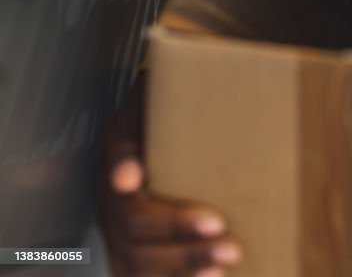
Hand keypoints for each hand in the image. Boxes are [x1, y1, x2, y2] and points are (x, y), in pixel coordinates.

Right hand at [97, 74, 242, 275]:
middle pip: (141, 247)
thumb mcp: (147, 101)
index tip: (215, 223)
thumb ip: (139, 132)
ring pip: (139, 268)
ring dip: (183, 273)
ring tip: (223, 270)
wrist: (153, 107)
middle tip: (232, 248)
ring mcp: (116, 230)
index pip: (135, 211)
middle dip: (188, 252)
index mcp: (115, 166)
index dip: (173, 224)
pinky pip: (141, 276)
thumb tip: (125, 179)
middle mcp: (110, 204)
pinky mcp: (129, 249)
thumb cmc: (157, 104)